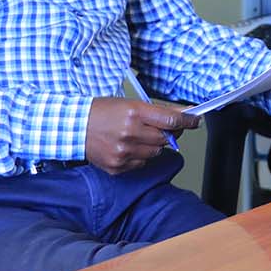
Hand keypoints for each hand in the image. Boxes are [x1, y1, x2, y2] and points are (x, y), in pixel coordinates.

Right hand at [84, 98, 199, 173]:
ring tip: (140, 136)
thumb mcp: (129, 103)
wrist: (74, 127)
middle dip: (171, 133)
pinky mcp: (118, 166)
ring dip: (155, 145)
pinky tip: (129, 146)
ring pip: (156, 152)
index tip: (195, 121)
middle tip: (167, 127)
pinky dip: (141, 156)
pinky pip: (141, 163)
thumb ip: (156, 111)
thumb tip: (181, 114)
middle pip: (166, 138)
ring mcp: (124, 152)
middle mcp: (130, 133)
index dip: (188, 121)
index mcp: (134, 113)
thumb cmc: (101, 112)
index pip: (171, 119)